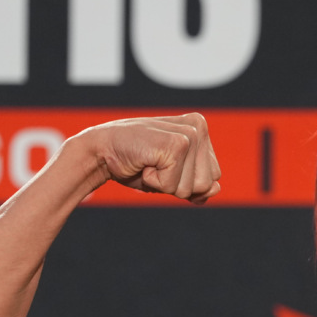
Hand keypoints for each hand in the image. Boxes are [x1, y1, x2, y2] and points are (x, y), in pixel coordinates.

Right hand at [86, 114, 221, 202]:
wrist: (101, 152)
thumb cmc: (135, 163)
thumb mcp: (170, 178)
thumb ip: (195, 185)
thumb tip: (216, 189)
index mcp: (201, 130)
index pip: (213, 177)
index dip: (186, 182)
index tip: (163, 165)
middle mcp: (199, 127)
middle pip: (207, 183)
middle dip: (178, 184)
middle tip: (155, 165)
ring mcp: (189, 134)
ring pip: (193, 188)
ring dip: (166, 184)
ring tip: (150, 163)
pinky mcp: (177, 144)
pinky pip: (174, 186)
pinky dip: (155, 182)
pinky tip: (144, 163)